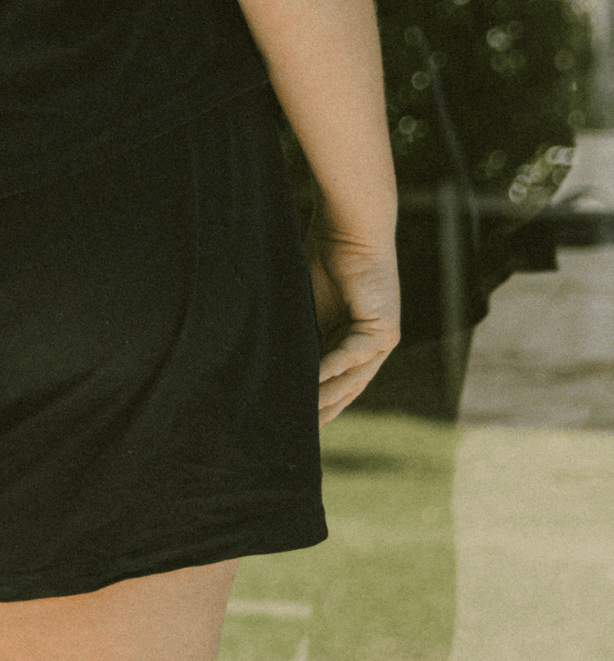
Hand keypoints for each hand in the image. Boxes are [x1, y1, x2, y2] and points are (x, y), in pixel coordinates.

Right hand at [308, 224, 399, 424]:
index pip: (337, 378)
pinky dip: (332, 369)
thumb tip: (278, 358)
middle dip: (324, 409)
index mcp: (355, 338)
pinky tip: (312, 382)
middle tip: (298, 432)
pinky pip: (353, 356)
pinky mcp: (382, 328)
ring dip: (328, 397)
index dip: (318, 399)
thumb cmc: (327, 256)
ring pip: (353, 378)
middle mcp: (373, 344)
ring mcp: (381, 339)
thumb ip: (303, 332)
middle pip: (347, 387)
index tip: (296, 419)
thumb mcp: (308, 304)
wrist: (351, 228)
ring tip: (302, 414)